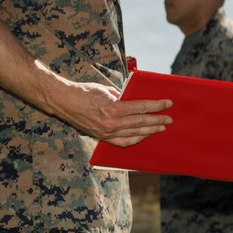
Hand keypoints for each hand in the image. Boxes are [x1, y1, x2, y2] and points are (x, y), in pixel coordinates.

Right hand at [43, 72, 172, 147]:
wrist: (64, 102)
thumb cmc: (85, 92)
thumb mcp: (107, 90)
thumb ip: (123, 97)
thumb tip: (136, 100)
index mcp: (114, 108)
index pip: (141, 108)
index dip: (157, 106)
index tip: (168, 104)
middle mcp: (111, 123)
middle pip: (141, 122)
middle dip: (157, 120)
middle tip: (169, 119)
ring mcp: (107, 133)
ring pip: (134, 134)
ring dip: (149, 131)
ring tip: (161, 128)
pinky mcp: (102, 137)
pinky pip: (122, 142)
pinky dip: (135, 139)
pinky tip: (143, 136)